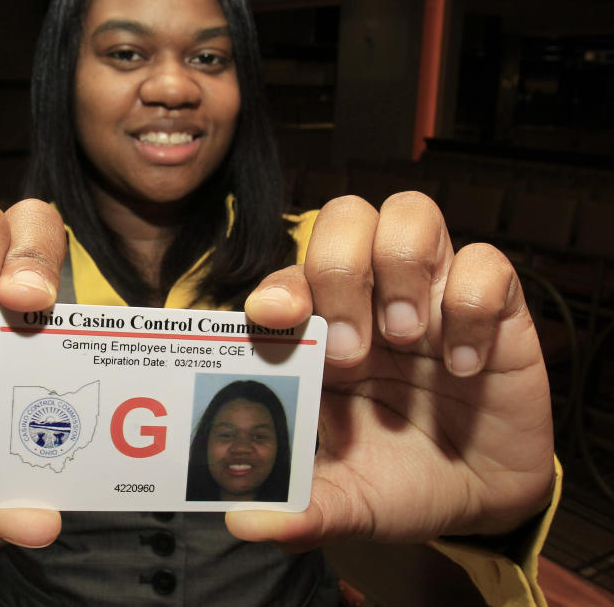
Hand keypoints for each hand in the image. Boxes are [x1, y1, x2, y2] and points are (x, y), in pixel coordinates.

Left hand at [233, 192, 554, 549]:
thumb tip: (242, 523)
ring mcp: (432, 295)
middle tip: (350, 350)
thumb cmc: (399, 480)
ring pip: (410, 212)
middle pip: (343, 218)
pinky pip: (488, 264)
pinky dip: (473, 305)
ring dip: (401, 267)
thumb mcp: (348, 500)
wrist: (480, 499)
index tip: (273, 317)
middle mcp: (372, 298)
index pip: (288, 277)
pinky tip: (467, 366)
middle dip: (338, 270)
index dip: (277, 286)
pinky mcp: (495, 309)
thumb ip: (301, 509)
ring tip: (407, 337)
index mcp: (321, 332)